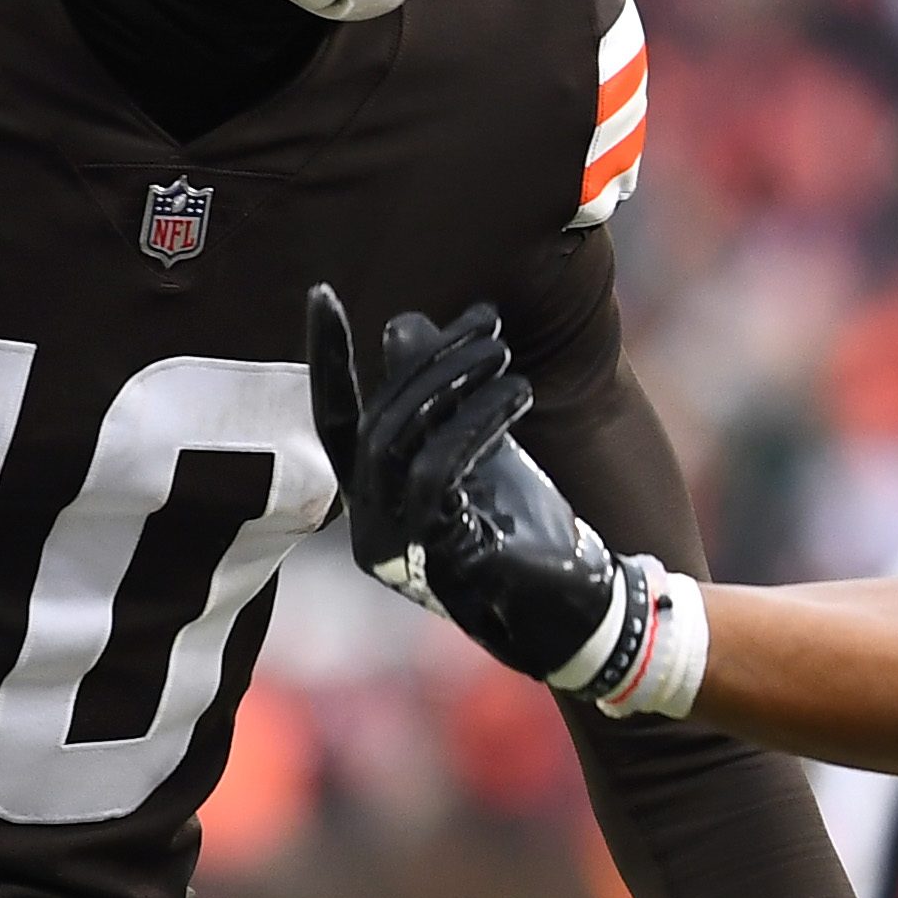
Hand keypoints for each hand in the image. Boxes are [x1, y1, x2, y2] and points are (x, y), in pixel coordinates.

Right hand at [305, 285, 700, 714]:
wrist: (577, 605)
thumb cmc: (524, 526)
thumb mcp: (480, 446)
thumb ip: (442, 394)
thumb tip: (406, 322)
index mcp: (372, 496)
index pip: (333, 418)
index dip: (324, 359)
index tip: (321, 292)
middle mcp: (371, 525)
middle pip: (377, 422)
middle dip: (429, 362)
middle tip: (487, 323)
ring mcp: (400, 548)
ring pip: (397, 444)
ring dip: (453, 385)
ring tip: (505, 352)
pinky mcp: (440, 557)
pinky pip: (439, 475)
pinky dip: (476, 424)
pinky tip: (518, 394)